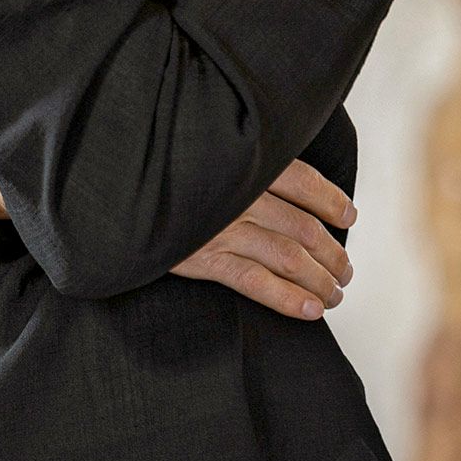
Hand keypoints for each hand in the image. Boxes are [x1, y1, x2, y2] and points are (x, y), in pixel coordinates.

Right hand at [168, 159, 355, 320]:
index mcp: (245, 162)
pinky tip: (311, 311)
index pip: (304, 181)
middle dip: (332, 253)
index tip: (348, 217)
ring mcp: (221, 227)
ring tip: (336, 293)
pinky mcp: (202, 258)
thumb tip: (281, 178)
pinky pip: (255, 281)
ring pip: (288, 257)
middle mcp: (240, 194)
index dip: (332, 201)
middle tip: (345, 270)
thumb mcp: (205, 149)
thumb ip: (241, 160)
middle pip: (303, 226)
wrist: (112, 187)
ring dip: (320, 279)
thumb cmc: (164, 168)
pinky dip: (288, 298)